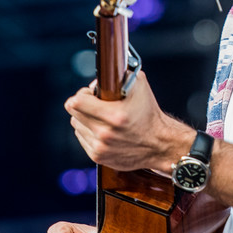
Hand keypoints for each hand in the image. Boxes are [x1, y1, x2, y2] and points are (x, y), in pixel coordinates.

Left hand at [64, 71, 191, 173]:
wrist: (159, 144)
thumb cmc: (149, 113)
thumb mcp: (139, 86)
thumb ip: (119, 75)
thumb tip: (97, 81)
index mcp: (114, 116)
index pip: (76, 102)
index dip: (82, 94)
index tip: (91, 94)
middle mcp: (105, 134)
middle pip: (74, 113)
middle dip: (83, 105)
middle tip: (95, 104)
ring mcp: (100, 147)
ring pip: (76, 125)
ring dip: (85, 119)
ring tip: (101, 118)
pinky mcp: (98, 157)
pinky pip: (82, 138)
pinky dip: (88, 131)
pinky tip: (103, 129)